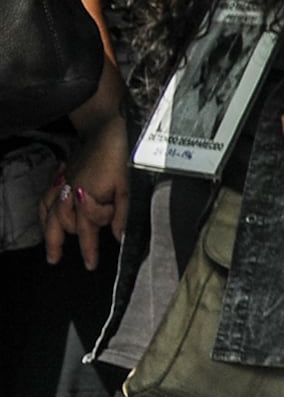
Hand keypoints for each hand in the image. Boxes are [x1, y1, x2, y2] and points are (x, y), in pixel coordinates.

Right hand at [42, 118, 125, 267]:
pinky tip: (45, 216)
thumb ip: (121, 214)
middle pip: (59, 224)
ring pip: (48, 211)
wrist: (106, 131)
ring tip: (49, 246)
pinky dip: (43, 209)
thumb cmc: (120, 158)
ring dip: (48, 229)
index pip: (87, 230)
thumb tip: (118, 237)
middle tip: (55, 259)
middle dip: (57, 243)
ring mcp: (63, 183)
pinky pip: (45, 196)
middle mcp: (71, 192)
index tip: (90, 264)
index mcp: (88, 197)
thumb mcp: (127, 188)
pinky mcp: (61, 176)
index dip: (89, 250)